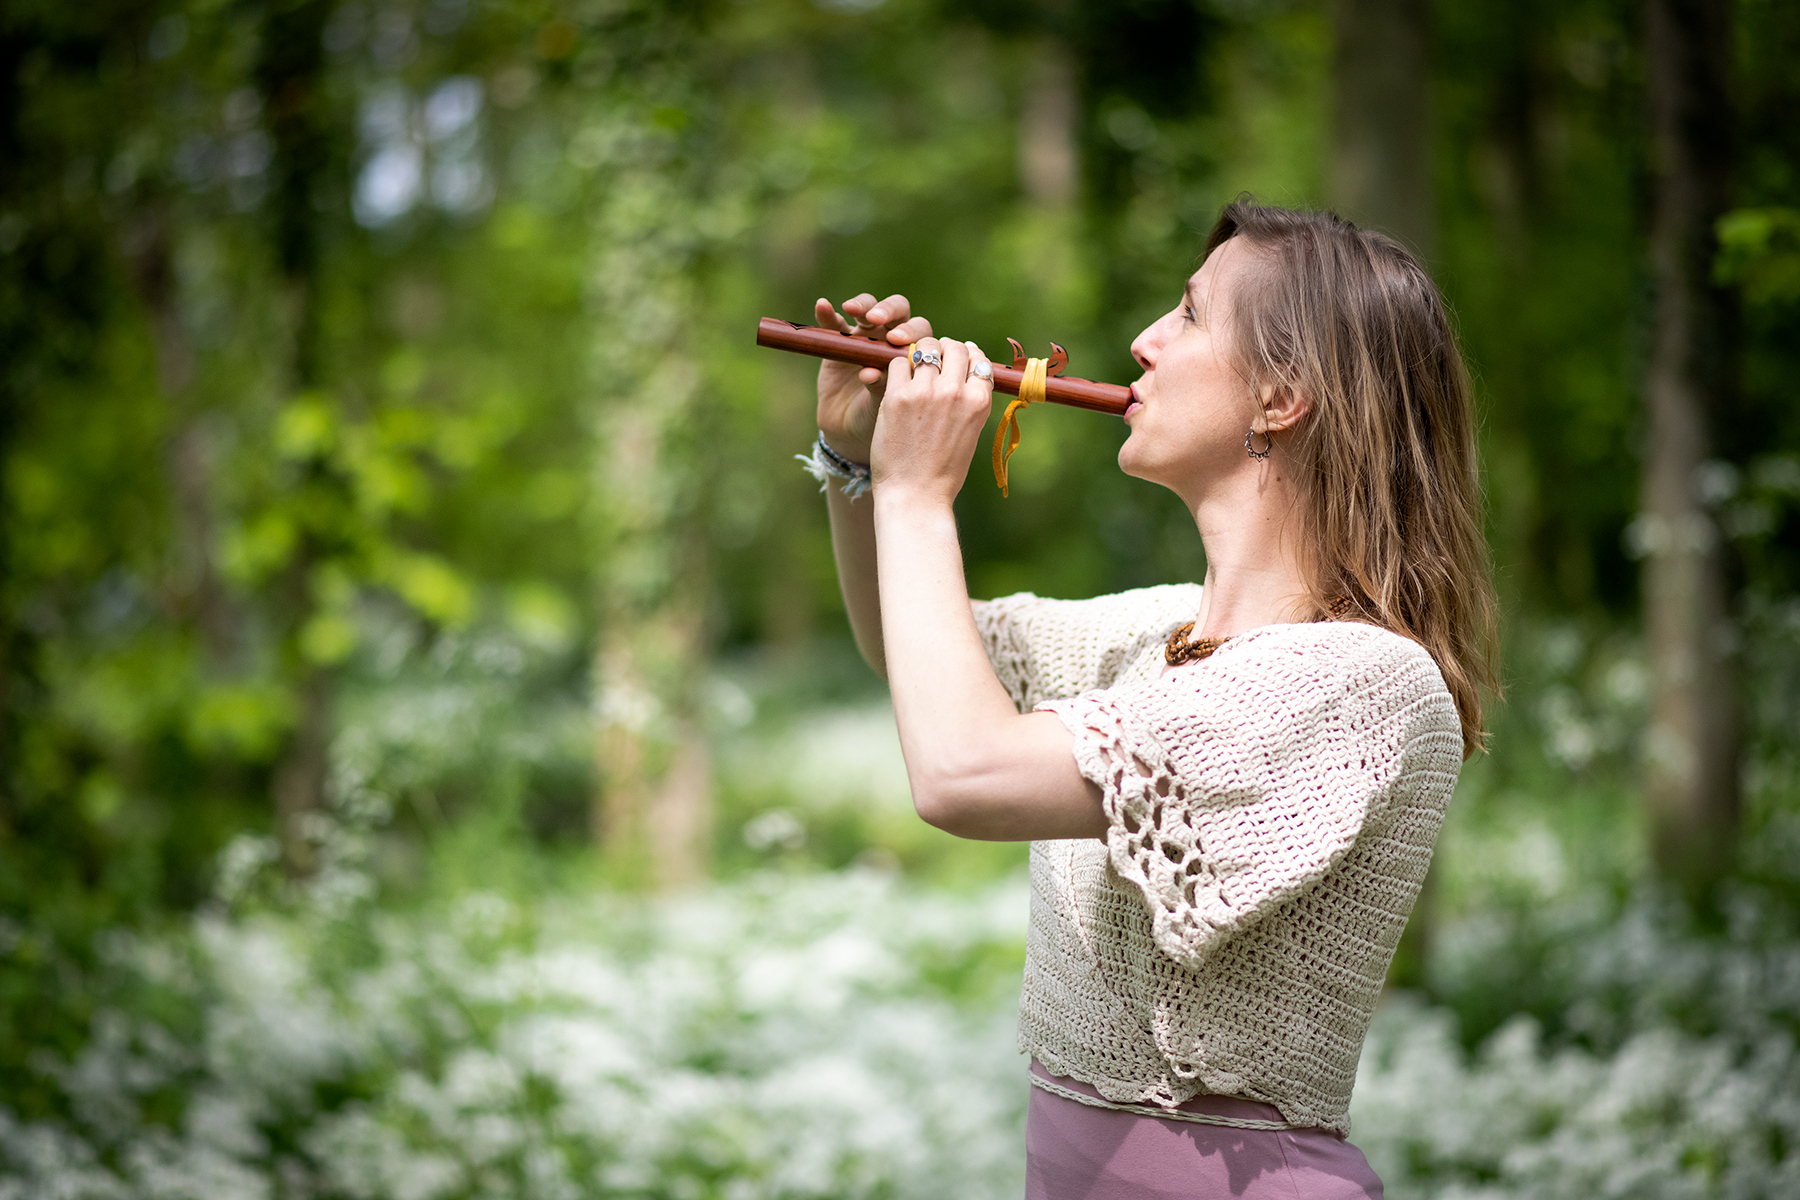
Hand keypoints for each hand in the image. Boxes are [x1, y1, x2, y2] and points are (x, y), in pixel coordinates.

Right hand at [814, 294, 931, 463]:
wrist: (852, 436)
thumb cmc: (880, 423)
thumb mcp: (885, 409)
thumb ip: (881, 388)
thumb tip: (870, 372)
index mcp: (913, 355)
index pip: (920, 331)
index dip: (911, 331)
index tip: (899, 341)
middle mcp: (892, 341)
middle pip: (898, 312)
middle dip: (889, 310)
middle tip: (878, 321)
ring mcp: (865, 339)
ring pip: (869, 309)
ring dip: (864, 305)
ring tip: (854, 311)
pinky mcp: (838, 343)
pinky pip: (833, 323)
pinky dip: (827, 314)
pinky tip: (822, 306)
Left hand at [870, 335, 994, 504]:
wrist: (916, 496)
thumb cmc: (943, 471)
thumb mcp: (970, 433)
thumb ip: (970, 401)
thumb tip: (966, 372)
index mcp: (979, 402)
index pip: (978, 359)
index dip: (967, 356)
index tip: (956, 362)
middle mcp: (955, 392)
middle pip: (953, 347)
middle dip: (943, 350)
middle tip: (932, 361)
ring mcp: (926, 392)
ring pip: (924, 347)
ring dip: (919, 354)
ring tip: (913, 367)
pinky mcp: (897, 396)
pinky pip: (897, 363)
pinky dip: (898, 368)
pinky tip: (896, 383)